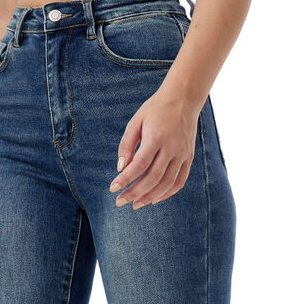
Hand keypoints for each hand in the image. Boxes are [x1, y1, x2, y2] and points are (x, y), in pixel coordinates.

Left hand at [109, 91, 201, 208]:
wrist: (184, 99)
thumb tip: (121, 168)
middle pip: (152, 178)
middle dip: (134, 193)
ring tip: (135, 204)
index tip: (113, 188)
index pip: (139, 165)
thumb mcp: (136, 122)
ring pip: (167, 183)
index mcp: (156, 137)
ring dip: (150, 197)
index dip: (125, 179)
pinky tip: (154, 199)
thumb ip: (126, 145)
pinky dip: (167, 193)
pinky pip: (179, 181)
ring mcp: (183, 154)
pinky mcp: (189, 158)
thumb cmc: (155, 110)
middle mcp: (172, 148)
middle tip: (120, 201)